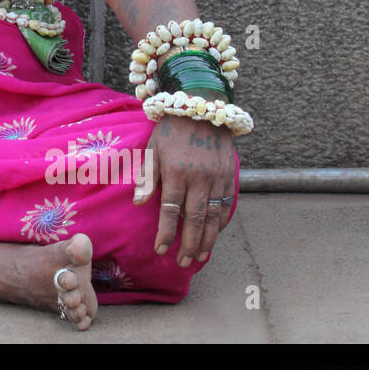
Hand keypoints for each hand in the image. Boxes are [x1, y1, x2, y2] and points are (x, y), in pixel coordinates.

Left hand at [133, 113, 235, 266]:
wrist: (201, 107)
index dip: (166, 232)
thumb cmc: (171, 131)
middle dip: (188, 244)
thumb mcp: (152, 149)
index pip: (170, 210)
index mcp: (175, 171)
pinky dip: (221, 223)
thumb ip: (147, 177)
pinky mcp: (229, 175)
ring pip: (213, 216)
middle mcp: (199, 178)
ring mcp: (217, 177)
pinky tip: (214, 236)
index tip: (160, 249)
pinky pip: (227, 205)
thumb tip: (139, 203)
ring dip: (207, 239)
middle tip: (183, 263)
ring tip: (200, 256)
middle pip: (194, 219)